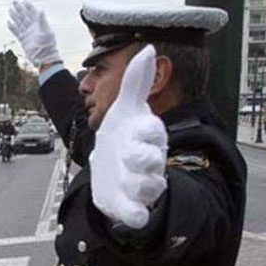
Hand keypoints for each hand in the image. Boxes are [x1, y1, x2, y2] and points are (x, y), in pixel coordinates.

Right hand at [7, 0, 61, 65]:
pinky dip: (12, 27)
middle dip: (19, 8)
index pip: (32, 13)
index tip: (24, 0)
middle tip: (14, 2)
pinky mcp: (23, 40)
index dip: (28, 6)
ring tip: (10, 9)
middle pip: (24, 16)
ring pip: (19, 22)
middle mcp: (32, 27)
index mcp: (39, 24)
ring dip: (14, 16)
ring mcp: (27, 33)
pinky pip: (16, 32)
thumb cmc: (48, 45)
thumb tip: (41, 10)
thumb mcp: (47, 32)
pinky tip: (8, 22)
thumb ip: (42, 21)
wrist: (44, 58)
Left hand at [88, 45, 167, 228]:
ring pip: (149, 188)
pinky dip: (137, 217)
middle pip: (153, 161)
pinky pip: (139, 216)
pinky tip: (133, 217)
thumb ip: (135, 83)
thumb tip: (147, 47)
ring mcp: (141, 185)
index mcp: (147, 137)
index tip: (137, 128)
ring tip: (126, 181)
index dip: (147, 132)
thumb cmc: (123, 137)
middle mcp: (148, 161)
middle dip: (143, 159)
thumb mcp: (125, 110)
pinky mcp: (130, 206)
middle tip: (128, 155)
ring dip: (139, 185)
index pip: (153, 133)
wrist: (112, 170)